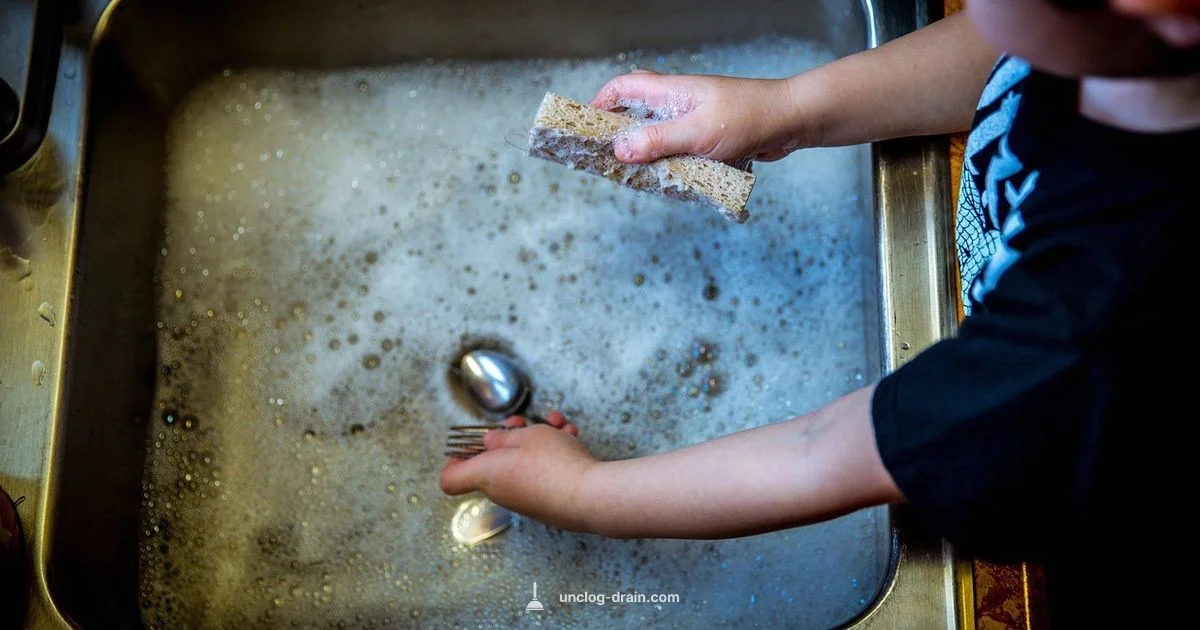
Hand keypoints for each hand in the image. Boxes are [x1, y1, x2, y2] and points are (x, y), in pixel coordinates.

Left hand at [440, 412, 599, 532]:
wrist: (589, 496)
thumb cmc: (553, 464)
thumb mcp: (526, 436)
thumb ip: (504, 437)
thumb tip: (489, 443)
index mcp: (486, 475)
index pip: (450, 479)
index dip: (454, 460)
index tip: (467, 443)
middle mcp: (502, 491)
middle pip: (493, 463)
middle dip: (510, 437)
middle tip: (522, 422)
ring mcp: (526, 499)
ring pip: (523, 463)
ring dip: (539, 440)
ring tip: (557, 424)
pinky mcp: (548, 502)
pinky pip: (543, 474)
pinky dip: (554, 455)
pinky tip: (571, 437)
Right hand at [591, 69, 812, 163]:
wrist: (791, 122)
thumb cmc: (749, 118)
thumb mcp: (697, 133)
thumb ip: (657, 141)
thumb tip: (620, 148)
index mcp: (672, 92)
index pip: (625, 87)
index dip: (602, 102)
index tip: (586, 126)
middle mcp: (680, 104)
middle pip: (637, 113)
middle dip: (619, 134)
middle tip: (606, 159)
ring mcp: (694, 121)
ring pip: (658, 136)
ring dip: (646, 155)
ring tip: (633, 176)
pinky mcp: (707, 139)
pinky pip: (679, 151)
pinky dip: (670, 164)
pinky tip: (667, 181)